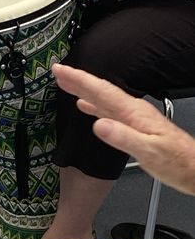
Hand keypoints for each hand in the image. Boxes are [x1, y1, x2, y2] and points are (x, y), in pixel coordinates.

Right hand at [52, 64, 194, 195]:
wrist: (193, 167)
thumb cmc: (176, 161)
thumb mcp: (149, 151)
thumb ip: (123, 137)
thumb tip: (98, 124)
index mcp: (133, 112)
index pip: (100, 91)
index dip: (78, 79)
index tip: (61, 70)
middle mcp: (132, 110)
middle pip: (99, 91)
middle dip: (77, 79)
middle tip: (58, 70)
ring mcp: (133, 117)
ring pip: (102, 98)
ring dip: (83, 90)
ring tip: (66, 83)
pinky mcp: (133, 125)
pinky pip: (108, 110)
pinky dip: (93, 106)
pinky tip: (85, 107)